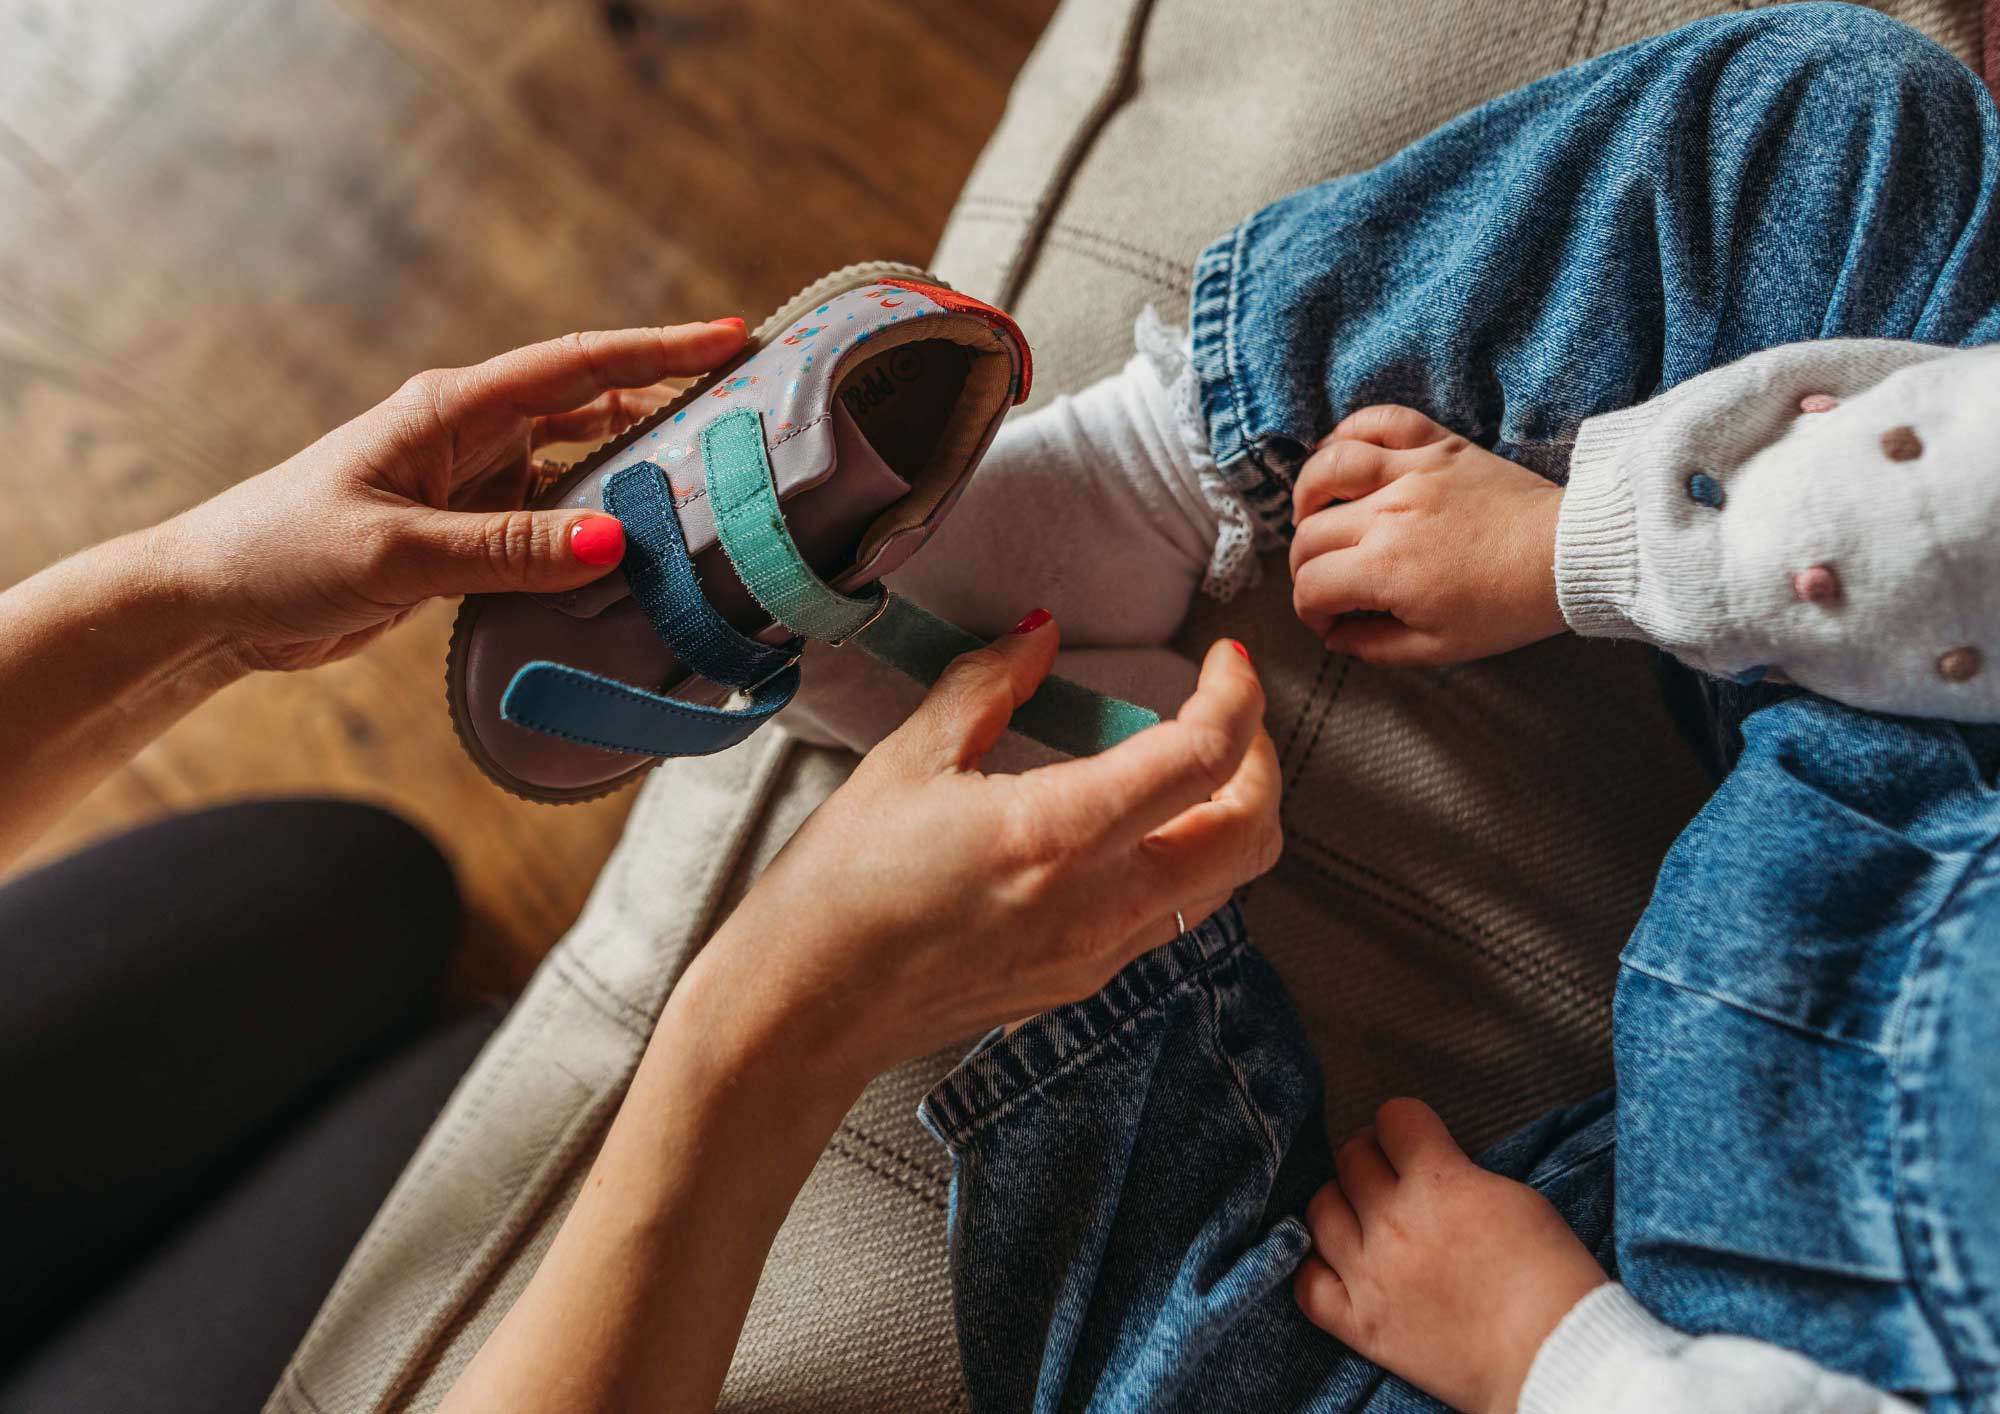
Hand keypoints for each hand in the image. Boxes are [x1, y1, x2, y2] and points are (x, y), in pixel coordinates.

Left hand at [154, 321, 745, 671]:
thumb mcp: (399, 551)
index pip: (576, 366)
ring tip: (713, 495)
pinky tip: (639, 561)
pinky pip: (553, 525)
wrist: (215, 602)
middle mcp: (471, 436)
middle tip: (748, 419)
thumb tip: (617, 539)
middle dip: (668, 405)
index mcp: (452, 410)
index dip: (659, 350)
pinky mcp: (467, 534)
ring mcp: (472, 485)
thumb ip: (509, 548)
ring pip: (579, 471)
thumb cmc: (284, 552)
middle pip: (592, 408)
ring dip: (636, 478)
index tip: (733, 338)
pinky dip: (597, 536)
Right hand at [683, 619, 1282, 1090]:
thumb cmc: (840, 885)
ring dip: (1230, 817)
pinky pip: (1169, 917)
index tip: (1222, 659)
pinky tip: (1126, 826)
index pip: (1204, 758)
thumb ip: (988, 685)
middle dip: (1262, 763)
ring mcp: (1098, 955)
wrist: (803, 1010)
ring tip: (1185, 764)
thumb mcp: (908, 760)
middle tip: (1224, 713)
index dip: (1235, 697)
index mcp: (1061, 834)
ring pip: (1223, 884)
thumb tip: (1040, 635)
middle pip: (1252, 836)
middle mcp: (1100, 904)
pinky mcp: (1081, 982)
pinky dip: (1182, 860)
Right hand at [1290, 405, 1565, 664]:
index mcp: (1384, 570)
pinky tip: (1340, 454)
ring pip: (1326, 470)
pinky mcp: (1437, 446)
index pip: (1311, 587)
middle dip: (1305, 568)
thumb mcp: (1440, 648)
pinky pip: (1379, 421)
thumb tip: (1337, 636)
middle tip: (1327, 582)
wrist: (1569, 555)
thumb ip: (1376, 647)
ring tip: (1312, 515)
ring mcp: (1410, 473)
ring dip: (1306, 496)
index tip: (1330, 621)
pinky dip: (1349, 431)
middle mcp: (1386, 515)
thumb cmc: (1509, 606)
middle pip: (1310, 535)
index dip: (1310, 612)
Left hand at [1294, 1099, 1606, 1413]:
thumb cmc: (1551, 1279)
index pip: (1393, 1118)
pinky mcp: (1361, 1325)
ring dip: (1343, 1205)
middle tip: (1393, 1175)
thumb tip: (1427, 1166)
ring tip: (1366, 1216)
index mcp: (1439, 1183)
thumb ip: (1458, 1172)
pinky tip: (1341, 1265)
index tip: (1413, 1137)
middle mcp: (1393, 1224)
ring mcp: (1370, 1276)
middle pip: (1352, 1158)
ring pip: (1320, 1211)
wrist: (1555, 1360)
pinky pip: (1307, 1284)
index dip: (1405, 1124)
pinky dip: (1319, 1269)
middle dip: (1374, 1158)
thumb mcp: (1515, 1197)